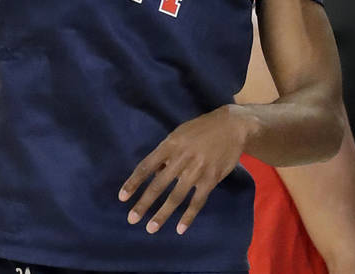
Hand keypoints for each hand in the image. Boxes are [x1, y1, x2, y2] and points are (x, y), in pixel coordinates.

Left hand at [119, 105, 249, 234]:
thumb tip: (155, 174)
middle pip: (159, 184)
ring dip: (162, 214)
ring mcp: (197, 169)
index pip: (147, 165)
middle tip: (132, 219)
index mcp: (171, 144)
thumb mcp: (180, 133)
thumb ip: (167, 153)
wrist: (232, 126)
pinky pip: (197, 201)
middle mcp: (181, 157)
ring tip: (151, 228)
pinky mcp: (211, 178)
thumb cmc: (202, 129)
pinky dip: (188, 216)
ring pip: (176, 196)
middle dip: (144, 203)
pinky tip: (180, 228)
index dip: (134, 182)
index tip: (122, 197)